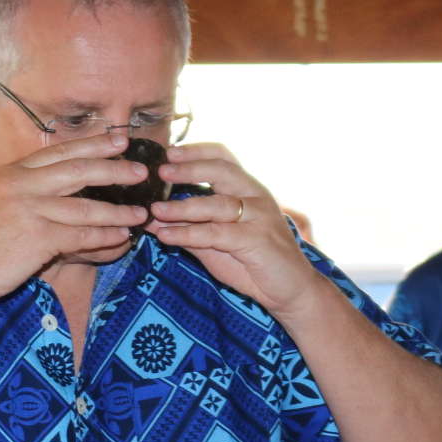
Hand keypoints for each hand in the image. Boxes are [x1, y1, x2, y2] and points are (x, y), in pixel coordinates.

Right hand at [0, 135, 151, 304]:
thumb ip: (23, 191)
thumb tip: (55, 189)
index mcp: (12, 172)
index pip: (61, 151)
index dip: (94, 144)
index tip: (120, 140)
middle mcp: (22, 185)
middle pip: (80, 169)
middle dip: (115, 169)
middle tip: (142, 171)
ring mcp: (30, 210)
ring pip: (87, 207)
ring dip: (118, 211)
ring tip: (140, 213)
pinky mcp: (37, 238)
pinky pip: (81, 235)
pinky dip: (105, 236)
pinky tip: (121, 237)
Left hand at [143, 143, 326, 314]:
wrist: (289, 289)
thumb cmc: (252, 263)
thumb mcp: (214, 243)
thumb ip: (187, 228)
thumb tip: (152, 218)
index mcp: (247, 190)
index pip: (223, 158)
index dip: (196, 152)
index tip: (169, 152)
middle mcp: (256, 196)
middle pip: (222, 170)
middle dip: (189, 168)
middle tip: (161, 171)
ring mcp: (259, 216)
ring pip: (217, 204)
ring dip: (182, 207)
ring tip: (155, 210)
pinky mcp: (257, 240)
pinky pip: (216, 234)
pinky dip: (188, 234)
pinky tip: (166, 236)